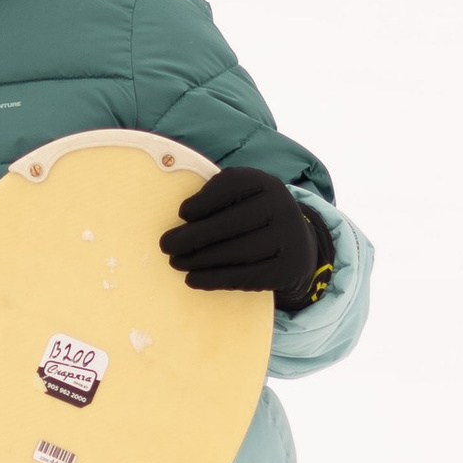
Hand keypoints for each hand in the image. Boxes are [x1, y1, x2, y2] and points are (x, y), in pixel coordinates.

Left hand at [159, 167, 333, 306]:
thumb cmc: (253, 218)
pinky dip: (214, 279)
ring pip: (237, 252)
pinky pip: (245, 276)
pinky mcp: (285, 269)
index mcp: (265, 183)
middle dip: (194, 236)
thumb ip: (215, 200)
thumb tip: (181, 223)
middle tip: (166, 245)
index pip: (233, 184)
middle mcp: (281, 207)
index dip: (206, 200)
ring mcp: (287, 239)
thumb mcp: (241, 199)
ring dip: (200, 259)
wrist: (296, 246)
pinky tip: (193, 279)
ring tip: (176, 262)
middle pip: (232, 222)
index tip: (183, 214)